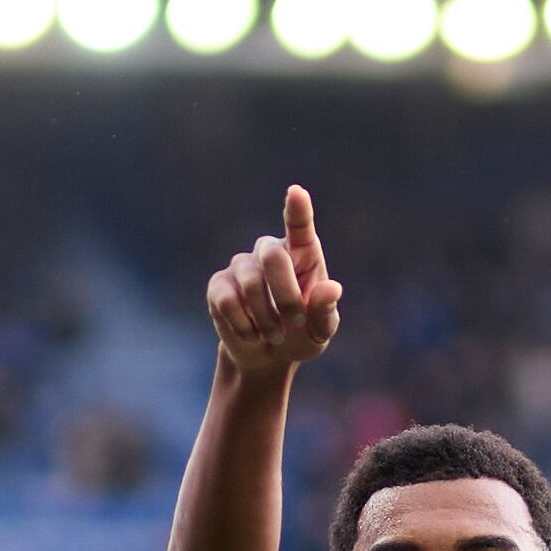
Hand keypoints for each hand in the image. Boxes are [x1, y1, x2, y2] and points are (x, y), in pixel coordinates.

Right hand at [206, 185, 341, 382]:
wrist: (268, 357)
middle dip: (285, 295)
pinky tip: (252, 334)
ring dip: (266, 318)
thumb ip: (326, 311)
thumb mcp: (320, 331)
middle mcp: (270, 252)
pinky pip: (227, 301)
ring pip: (250, 282)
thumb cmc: (300, 335)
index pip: (299, 225)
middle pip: (272, 256)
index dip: (297, 209)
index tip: (297, 193)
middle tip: (295, 321)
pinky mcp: (219, 285)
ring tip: (275, 335)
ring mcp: (242, 266)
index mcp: (302, 254)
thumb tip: (332, 288)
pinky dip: (244, 325)